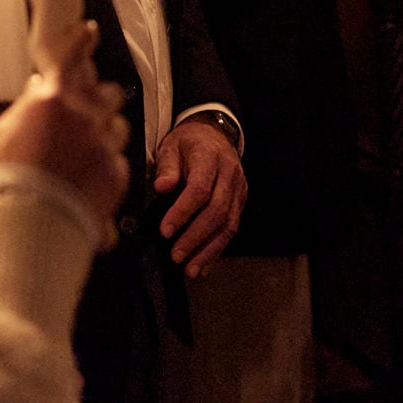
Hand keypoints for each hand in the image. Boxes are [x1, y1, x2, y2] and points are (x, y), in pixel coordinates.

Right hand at [0, 19, 129, 226]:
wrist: (25, 227)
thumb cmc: (3, 184)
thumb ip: (22, 110)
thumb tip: (34, 93)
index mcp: (51, 101)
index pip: (71, 57)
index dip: (80, 41)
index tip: (87, 32)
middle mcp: (83, 117)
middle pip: (107, 92)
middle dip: (98, 100)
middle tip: (83, 113)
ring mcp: (103, 144)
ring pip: (118, 125)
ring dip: (104, 133)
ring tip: (83, 155)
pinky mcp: (115, 172)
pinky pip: (117, 159)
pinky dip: (104, 166)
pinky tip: (85, 179)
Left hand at [153, 116, 245, 276]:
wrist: (214, 134)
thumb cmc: (188, 143)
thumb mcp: (171, 146)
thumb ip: (167, 168)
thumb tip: (161, 187)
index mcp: (210, 157)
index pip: (200, 189)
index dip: (183, 212)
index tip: (165, 230)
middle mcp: (229, 174)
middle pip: (216, 211)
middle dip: (195, 237)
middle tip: (175, 255)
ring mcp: (238, 190)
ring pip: (228, 224)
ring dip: (208, 250)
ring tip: (190, 269)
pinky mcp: (240, 202)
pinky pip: (231, 228)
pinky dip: (217, 249)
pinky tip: (203, 265)